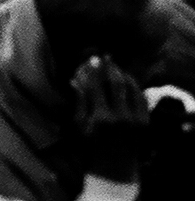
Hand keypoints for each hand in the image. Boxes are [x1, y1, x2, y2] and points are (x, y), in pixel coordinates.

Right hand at [72, 55, 147, 183]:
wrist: (115, 164)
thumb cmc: (91, 143)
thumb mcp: (79, 124)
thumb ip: (79, 101)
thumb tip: (75, 78)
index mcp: (100, 118)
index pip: (96, 86)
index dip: (93, 70)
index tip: (92, 58)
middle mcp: (120, 117)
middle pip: (116, 84)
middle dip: (110, 67)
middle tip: (106, 56)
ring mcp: (135, 120)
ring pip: (131, 88)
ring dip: (123, 74)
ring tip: (117, 66)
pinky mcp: (145, 122)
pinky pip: (141, 98)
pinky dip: (135, 86)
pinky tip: (128, 80)